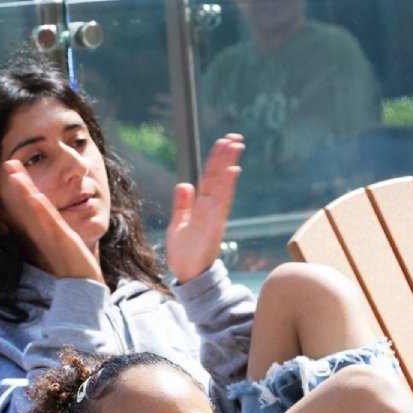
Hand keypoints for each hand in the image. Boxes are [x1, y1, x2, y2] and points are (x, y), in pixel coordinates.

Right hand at [0, 160, 103, 281]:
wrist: (83, 287)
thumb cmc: (71, 265)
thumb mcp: (61, 242)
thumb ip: (52, 228)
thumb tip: (47, 213)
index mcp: (40, 230)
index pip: (26, 205)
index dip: (18, 187)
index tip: (11, 166)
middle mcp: (41, 232)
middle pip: (24, 204)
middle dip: (17, 183)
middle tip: (8, 162)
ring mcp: (50, 236)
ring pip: (34, 210)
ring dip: (24, 191)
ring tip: (14, 173)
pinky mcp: (62, 241)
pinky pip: (50, 223)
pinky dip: (41, 210)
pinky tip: (35, 197)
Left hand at [166, 134, 244, 282]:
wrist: (187, 276)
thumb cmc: (183, 254)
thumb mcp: (178, 225)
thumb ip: (182, 205)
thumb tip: (184, 184)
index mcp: (201, 207)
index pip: (209, 178)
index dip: (216, 160)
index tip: (223, 142)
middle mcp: (211, 208)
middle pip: (219, 177)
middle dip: (225, 156)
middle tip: (234, 136)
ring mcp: (214, 215)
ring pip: (222, 185)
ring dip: (228, 164)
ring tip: (235, 145)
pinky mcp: (214, 225)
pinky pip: (221, 202)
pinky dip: (227, 186)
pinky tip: (232, 170)